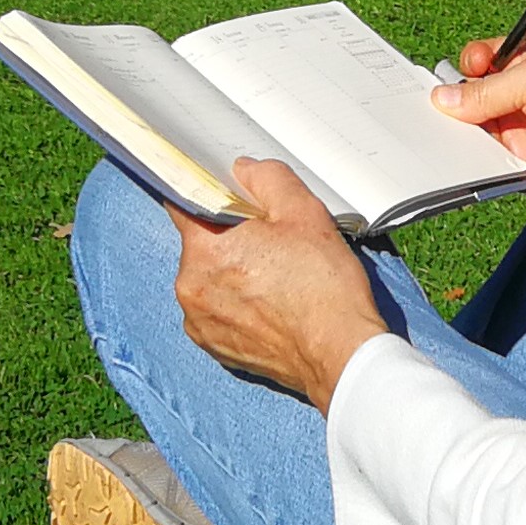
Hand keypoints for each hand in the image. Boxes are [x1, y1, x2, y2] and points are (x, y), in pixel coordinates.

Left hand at [170, 157, 390, 413]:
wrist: (340, 353)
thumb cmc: (325, 288)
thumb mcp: (304, 213)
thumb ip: (267, 179)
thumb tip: (243, 171)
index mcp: (204, 251)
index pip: (185, 204)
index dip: (209, 192)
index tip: (230, 196)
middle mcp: (190, 288)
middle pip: (201, 243)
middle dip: (231, 236)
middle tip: (274, 241)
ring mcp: (200, 322)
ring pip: (210, 277)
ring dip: (234, 271)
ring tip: (278, 276)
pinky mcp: (215, 347)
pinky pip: (217, 309)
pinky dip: (238, 302)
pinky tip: (273, 302)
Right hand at [432, 40, 525, 195]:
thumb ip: (487, 89)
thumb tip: (445, 97)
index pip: (489, 59)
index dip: (474, 61)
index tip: (468, 68)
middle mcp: (523, 97)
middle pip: (476, 95)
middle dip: (460, 100)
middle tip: (446, 107)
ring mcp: (520, 130)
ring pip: (476, 129)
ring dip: (463, 132)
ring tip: (454, 134)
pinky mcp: (519, 162)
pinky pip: (485, 161)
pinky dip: (474, 161)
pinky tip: (467, 157)